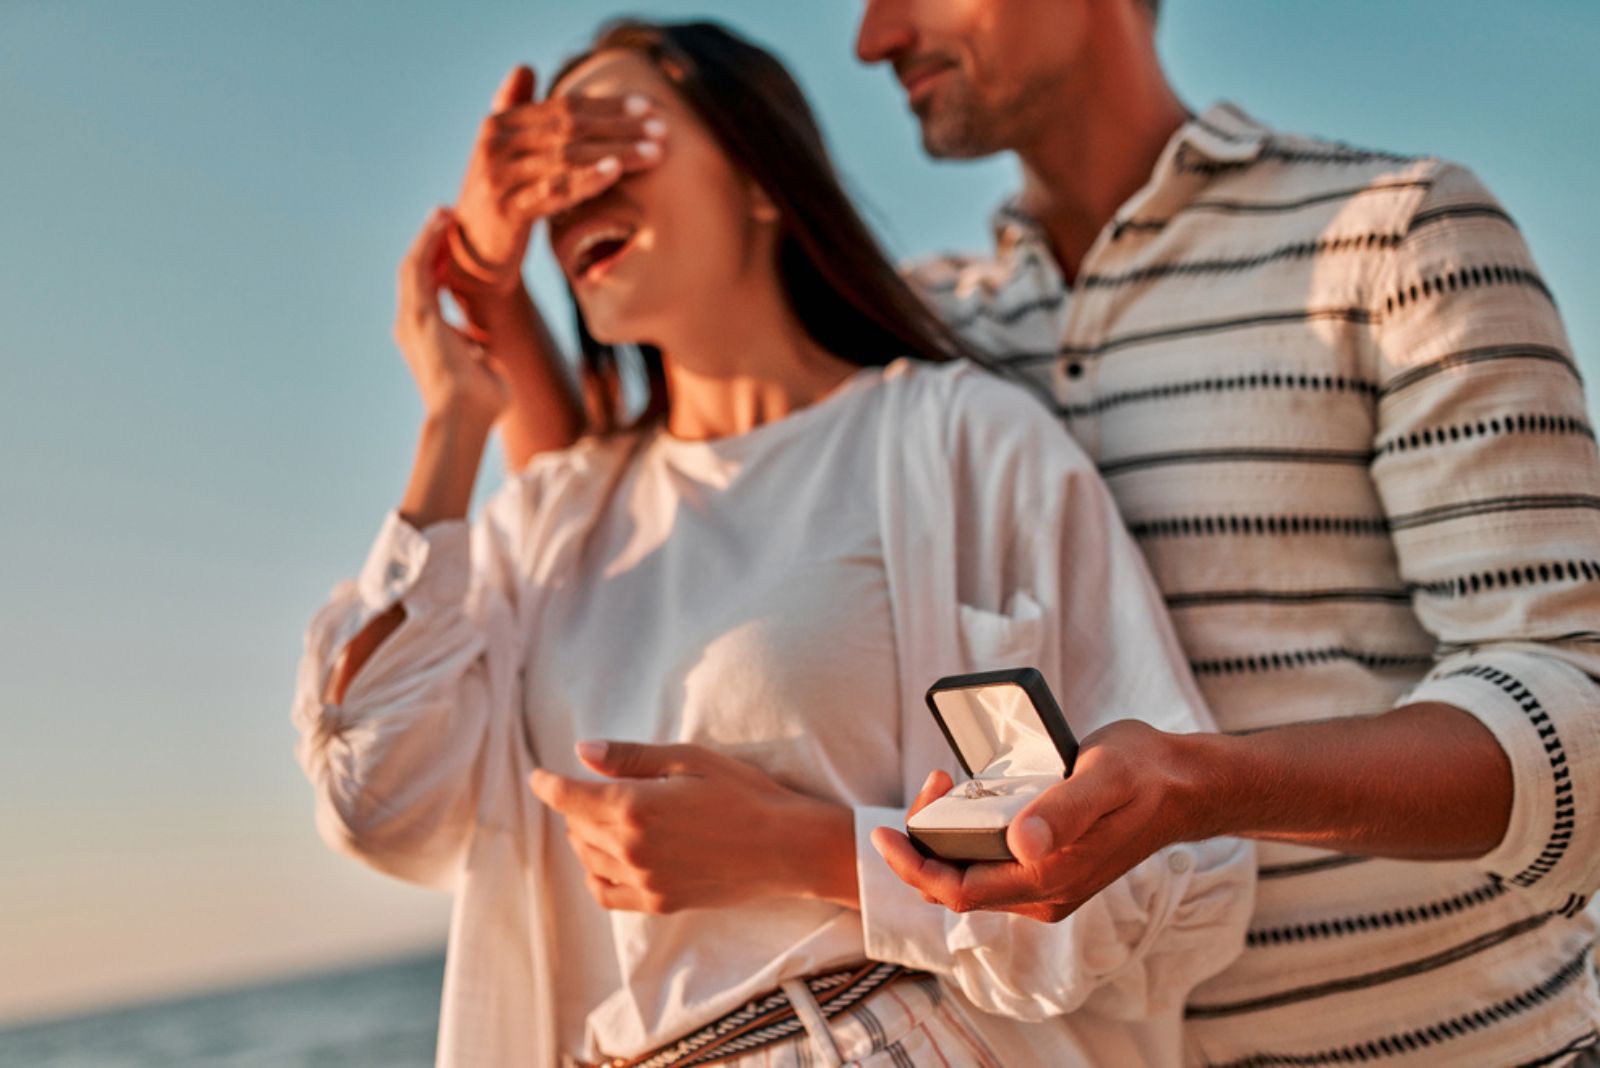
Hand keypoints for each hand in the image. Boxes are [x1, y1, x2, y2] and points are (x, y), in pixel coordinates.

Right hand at [394, 208, 509, 426]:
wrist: (467, 414)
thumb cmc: (481, 400)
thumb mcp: (481, 362)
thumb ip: (477, 346)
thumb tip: (484, 341)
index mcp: (426, 334)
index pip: (428, 288)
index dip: (440, 263)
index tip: (456, 244)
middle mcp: (412, 324)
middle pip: (417, 272)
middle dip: (431, 243)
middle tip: (448, 217)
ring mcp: (411, 319)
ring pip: (414, 265)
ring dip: (428, 237)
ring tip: (444, 213)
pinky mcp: (418, 315)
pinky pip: (418, 268)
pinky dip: (428, 243)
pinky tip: (440, 224)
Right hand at [448, 65, 667, 292]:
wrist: (473, 251)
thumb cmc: (500, 196)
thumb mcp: (503, 149)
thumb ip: (514, 108)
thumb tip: (525, 67)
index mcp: (499, 123)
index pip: (565, 106)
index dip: (609, 105)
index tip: (650, 106)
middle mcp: (496, 144)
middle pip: (571, 128)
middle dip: (622, 127)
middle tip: (663, 130)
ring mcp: (500, 176)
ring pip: (569, 157)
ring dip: (617, 152)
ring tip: (655, 153)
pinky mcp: (507, 210)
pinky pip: (554, 191)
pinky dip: (586, 179)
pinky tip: (615, 171)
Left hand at [529, 741, 858, 913]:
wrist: (786, 846)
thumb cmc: (744, 793)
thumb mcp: (689, 759)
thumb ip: (630, 757)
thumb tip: (581, 752)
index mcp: (633, 806)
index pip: (568, 797)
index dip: (547, 784)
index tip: (538, 776)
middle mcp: (630, 848)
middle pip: (576, 827)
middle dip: (575, 806)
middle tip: (592, 788)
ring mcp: (644, 880)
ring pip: (588, 859)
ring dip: (585, 837)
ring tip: (603, 819)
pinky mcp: (659, 902)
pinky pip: (607, 893)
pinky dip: (596, 874)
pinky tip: (609, 858)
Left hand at [870, 721, 1202, 922]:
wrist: (1186, 785)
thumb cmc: (1144, 774)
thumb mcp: (1102, 777)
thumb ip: (1063, 809)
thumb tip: (1022, 840)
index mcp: (1048, 879)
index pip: (956, 892)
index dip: (912, 867)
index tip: (883, 833)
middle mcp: (1044, 893)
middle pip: (955, 887)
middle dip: (923, 844)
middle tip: (931, 784)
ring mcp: (1047, 884)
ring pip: (970, 877)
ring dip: (943, 838)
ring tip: (946, 782)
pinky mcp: (1050, 868)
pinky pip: (989, 865)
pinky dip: (966, 836)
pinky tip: (971, 796)